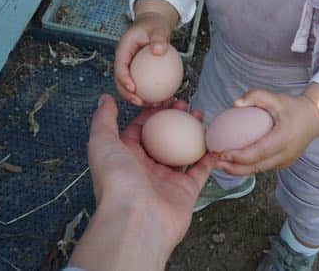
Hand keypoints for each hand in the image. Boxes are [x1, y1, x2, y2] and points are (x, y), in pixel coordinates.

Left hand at [70, 95, 214, 269]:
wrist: (135, 220)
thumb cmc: (116, 181)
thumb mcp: (102, 143)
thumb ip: (104, 119)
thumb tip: (106, 98)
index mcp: (127, 157)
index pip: (141, 129)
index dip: (153, 113)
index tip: (166, 98)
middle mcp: (146, 168)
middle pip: (164, 138)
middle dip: (175, 120)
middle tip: (186, 105)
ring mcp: (167, 180)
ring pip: (183, 151)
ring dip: (193, 133)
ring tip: (200, 115)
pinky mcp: (186, 192)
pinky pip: (200, 171)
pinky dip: (209, 156)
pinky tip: (216, 139)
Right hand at [114, 0, 178, 106]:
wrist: (153, 25)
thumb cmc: (154, 25)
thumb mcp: (158, 28)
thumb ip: (159, 38)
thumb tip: (159, 51)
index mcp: (123, 50)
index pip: (120, 66)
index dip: (123, 79)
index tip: (133, 89)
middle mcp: (124, 61)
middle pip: (120, 81)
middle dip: (127, 95)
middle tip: (140, 103)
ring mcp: (130, 68)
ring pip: (130, 87)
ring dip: (138, 98)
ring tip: (152, 105)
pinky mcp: (138, 73)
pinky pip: (142, 85)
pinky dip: (149, 94)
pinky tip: (161, 100)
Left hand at [214, 84, 318, 174]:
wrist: (314, 118)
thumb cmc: (293, 107)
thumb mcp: (275, 97)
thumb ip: (256, 96)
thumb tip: (235, 104)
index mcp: (284, 138)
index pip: (258, 152)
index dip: (239, 156)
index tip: (221, 154)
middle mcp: (286, 154)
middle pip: (256, 167)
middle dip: (234, 168)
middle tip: (215, 162)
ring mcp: (286, 161)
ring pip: (259, 170)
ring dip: (239, 170)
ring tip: (220, 164)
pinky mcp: (284, 163)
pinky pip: (264, 167)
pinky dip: (248, 167)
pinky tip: (234, 162)